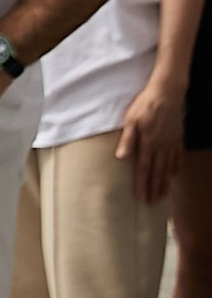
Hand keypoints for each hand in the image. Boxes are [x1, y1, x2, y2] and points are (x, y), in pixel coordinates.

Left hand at [120, 76, 187, 203]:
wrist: (167, 93)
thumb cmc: (144, 105)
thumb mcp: (130, 120)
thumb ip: (127, 139)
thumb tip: (120, 157)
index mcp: (148, 144)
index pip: (144, 169)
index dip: (142, 185)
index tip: (141, 198)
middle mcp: (161, 147)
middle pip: (157, 172)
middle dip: (154, 189)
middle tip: (152, 204)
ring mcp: (171, 143)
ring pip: (168, 167)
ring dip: (165, 182)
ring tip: (163, 195)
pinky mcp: (177, 138)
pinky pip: (177, 156)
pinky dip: (175, 167)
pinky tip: (173, 174)